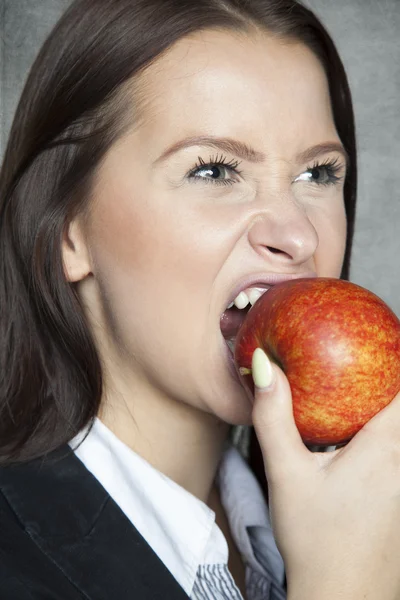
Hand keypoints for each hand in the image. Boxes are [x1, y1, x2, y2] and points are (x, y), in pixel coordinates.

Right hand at [251, 348, 399, 599]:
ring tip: (367, 385)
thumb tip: (263, 366)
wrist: (344, 597)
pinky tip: (364, 433)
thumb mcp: (287, 473)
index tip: (387, 334)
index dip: (399, 356)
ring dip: (391, 404)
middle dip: (393, 376)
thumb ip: (274, 416)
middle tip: (374, 350)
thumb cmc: (317, 538)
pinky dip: (390, 430)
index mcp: (385, 446)